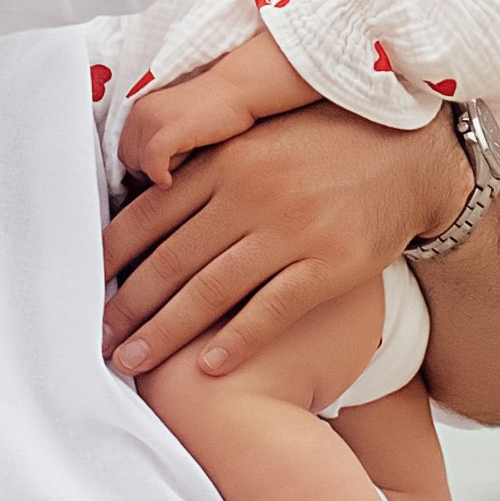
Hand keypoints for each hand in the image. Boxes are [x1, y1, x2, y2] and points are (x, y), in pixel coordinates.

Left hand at [104, 101, 460, 378]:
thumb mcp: (262, 133)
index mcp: (228, 157)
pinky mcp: (330, 264)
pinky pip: (271, 311)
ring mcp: (291, 229)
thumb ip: (209, 159)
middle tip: (96, 340)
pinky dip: (235, 342)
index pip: (151, 212)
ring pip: (209, 291)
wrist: (414, 156)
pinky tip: (208, 367)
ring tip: (132, 362)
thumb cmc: (329, 144)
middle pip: (171, 259)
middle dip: (127, 305)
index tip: (85, 285)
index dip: (113, 255)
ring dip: (164, 333)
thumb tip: (146, 187)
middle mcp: (252, 191)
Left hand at [118, 32, 319, 187]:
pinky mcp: (170, 128)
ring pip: (138, 164)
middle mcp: (141, 112)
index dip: (142, 169)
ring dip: (158, 172)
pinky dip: (159, 176)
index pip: (124, 152)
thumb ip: (158, 145)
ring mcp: (154, 119)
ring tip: (185, 162)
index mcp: (140, 110)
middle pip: (128, 160)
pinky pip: (152, 163)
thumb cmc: (216, 112)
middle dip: (149, 172)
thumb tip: (147, 181)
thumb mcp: (177, 123)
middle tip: (177, 168)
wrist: (239, 88)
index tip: (163, 175)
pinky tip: (172, 180)